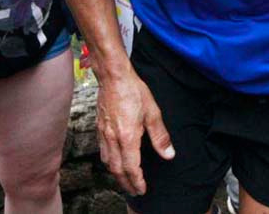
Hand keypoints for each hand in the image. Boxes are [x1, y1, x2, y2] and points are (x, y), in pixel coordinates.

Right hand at [95, 70, 174, 195]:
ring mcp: (103, 134)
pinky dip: (109, 162)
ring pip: (107, 162)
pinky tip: (115, 161)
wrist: (113, 77)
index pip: (131, 168)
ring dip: (116, 175)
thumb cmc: (134, 91)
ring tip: (125, 180)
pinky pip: (102, 152)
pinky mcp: (99, 128)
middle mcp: (112, 139)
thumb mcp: (153, 113)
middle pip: (117, 170)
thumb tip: (169, 154)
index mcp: (127, 137)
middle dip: (126, 183)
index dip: (137, 181)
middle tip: (134, 191)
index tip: (142, 189)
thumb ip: (160, 136)